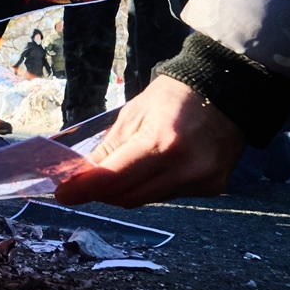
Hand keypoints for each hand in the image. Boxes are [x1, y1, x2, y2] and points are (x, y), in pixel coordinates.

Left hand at [53, 75, 244, 207]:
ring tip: (123, 170)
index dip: (85, 189)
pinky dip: (154, 186)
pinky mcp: (212, 189)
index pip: (114, 177)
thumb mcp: (135, 111)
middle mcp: (184, 168)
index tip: (63, 194)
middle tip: (85, 184)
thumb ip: (111, 147)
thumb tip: (85, 175)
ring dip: (128, 189)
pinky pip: (170, 195)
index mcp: (161, 142)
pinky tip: (156, 167)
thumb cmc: (176, 94)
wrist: (227, 90)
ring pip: (149, 199)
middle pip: (129, 197)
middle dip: (103, 192)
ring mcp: (201, 182)